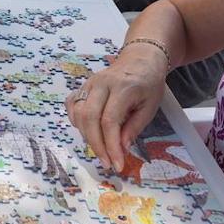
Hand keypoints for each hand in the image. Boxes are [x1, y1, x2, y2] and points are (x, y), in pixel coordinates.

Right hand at [66, 49, 167, 171]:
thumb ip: (134, 127)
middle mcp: (102, 84)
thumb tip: (121, 149)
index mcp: (123, 88)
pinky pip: (72, 104)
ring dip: (87, 136)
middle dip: (96, 145)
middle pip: (89, 118)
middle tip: (107, 163)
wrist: (141, 58)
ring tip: (101, 149)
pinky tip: (88, 131)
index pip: (110, 121)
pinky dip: (76, 121)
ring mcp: (90, 83)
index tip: (117, 164)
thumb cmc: (149, 83)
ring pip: (78, 113)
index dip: (111, 146)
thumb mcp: (151, 107)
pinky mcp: (84, 85)